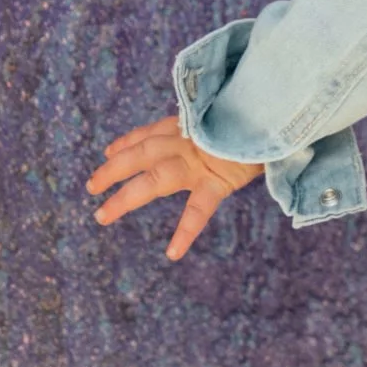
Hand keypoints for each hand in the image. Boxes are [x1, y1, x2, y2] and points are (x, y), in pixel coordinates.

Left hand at [87, 116, 264, 260]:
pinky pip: (197, 210)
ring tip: (102, 215)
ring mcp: (198, 161)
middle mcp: (187, 140)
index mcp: (188, 124)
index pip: (149, 132)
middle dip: (113, 169)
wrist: (275, 113)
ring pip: (153, 179)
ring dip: (125, 197)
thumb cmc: (257, 113)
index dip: (128, 142)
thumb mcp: (229, 113)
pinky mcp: (216, 180)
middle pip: (140, 153)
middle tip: (91, 186)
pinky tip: (172, 253)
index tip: (110, 151)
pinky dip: (185, 232)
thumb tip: (213, 136)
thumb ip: (215, 125)